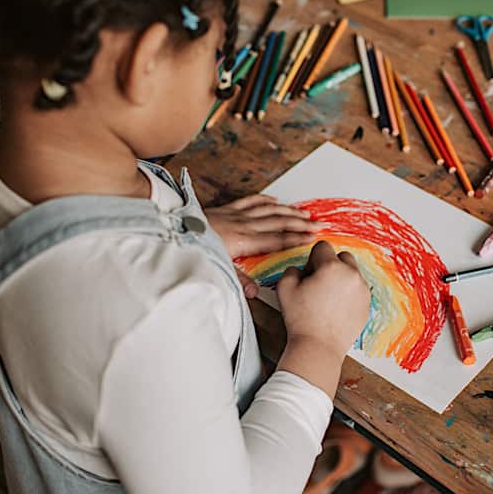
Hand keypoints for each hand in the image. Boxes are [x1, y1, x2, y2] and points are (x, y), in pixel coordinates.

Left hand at [206, 195, 321, 296]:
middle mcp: (244, 224)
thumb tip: (256, 293)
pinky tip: (274, 200)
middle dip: (300, 223)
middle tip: (317, 223)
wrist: (175, 228)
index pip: (277, 239)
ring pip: (268, 210)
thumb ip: (238, 280)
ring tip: (303, 212)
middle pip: (278, 222)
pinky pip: (250, 200)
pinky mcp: (226, 208)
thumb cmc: (195, 248)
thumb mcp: (217, 268)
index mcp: (244, 241)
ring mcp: (236, 214)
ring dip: (288, 211)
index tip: (313, 236)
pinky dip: (265, 199)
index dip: (296, 238)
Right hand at [276, 241, 371, 365]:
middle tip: (319, 283)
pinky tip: (336, 307)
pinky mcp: (367, 304)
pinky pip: (358, 290)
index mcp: (332, 267)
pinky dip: (349, 293)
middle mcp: (351, 275)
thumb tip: (301, 269)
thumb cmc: (301, 320)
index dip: (313, 259)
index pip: (323, 247)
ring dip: (341, 278)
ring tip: (327, 297)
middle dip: (331, 265)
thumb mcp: (284, 288)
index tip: (309, 273)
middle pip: (342, 257)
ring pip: (352, 273)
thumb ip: (292, 269)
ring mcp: (362, 290)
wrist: (318, 347)